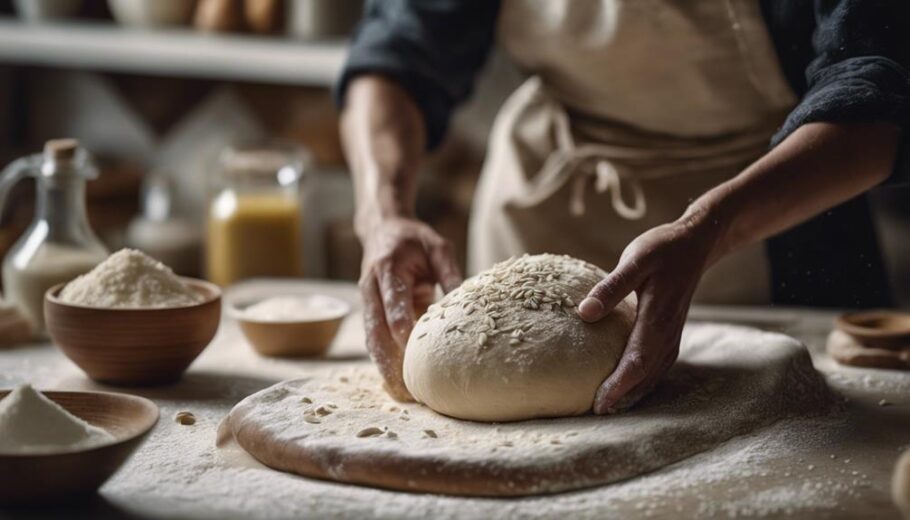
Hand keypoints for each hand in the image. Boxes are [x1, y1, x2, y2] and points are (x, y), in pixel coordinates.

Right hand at [359, 217, 462, 400]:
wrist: (382, 230)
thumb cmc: (414, 239)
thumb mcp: (437, 246)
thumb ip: (449, 272)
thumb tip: (467, 303)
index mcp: (387, 269)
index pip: (392, 302)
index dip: (401, 325)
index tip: (411, 348)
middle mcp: (371, 288)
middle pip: (375, 330)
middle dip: (387, 360)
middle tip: (405, 387)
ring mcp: (367, 302)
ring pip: (372, 340)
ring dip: (383, 367)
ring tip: (401, 393)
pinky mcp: (371, 312)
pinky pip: (375, 340)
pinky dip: (384, 360)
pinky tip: (396, 381)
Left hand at [577, 212, 723, 413]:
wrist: (696, 243)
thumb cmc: (662, 249)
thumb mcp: (635, 261)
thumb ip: (611, 287)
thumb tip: (584, 312)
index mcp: (657, 320)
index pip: (636, 363)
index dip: (618, 386)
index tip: (598, 404)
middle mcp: (667, 334)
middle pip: (644, 375)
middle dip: (621, 397)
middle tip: (595, 413)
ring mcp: (672, 335)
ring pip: (653, 374)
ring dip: (633, 392)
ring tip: (609, 407)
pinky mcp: (671, 332)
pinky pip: (658, 365)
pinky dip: (644, 380)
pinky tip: (630, 386)